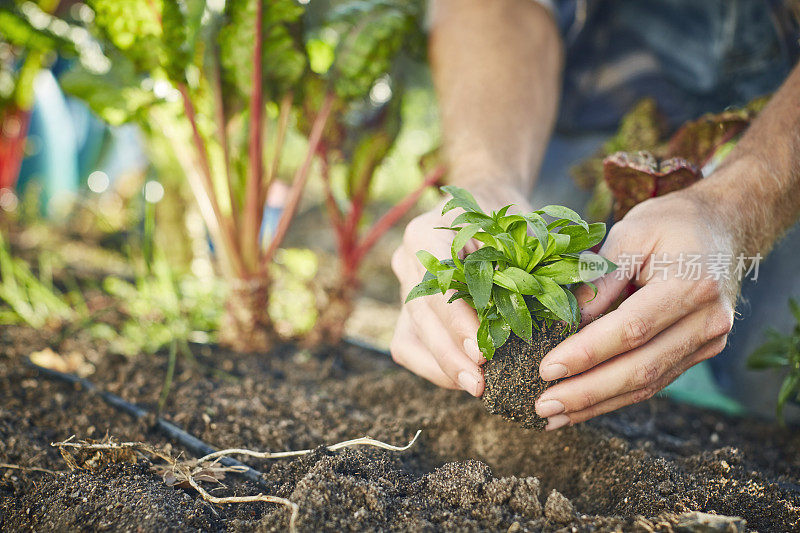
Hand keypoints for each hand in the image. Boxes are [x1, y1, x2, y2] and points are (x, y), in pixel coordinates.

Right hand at [390, 184, 530, 395]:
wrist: (487, 203)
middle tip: (479, 382)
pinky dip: (434, 366)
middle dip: (450, 352)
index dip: (458, 320)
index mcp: (429, 232)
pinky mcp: (409, 308)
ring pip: (410, 334)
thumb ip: (534, 261)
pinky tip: (463, 381)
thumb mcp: (524, 228)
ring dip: (441, 366)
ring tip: (474, 388)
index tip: (482, 351)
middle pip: (422, 313)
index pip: (439, 282)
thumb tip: (575, 301)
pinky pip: (409, 344)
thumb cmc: (510, 217)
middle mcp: (409, 259)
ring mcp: (404, 285)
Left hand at [534, 189, 738, 428]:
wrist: (724, 227)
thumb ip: (599, 278)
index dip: (586, 353)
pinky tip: (581, 407)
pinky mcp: (697, 352)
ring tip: (553, 417)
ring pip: (647, 384)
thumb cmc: (671, 223)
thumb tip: (564, 321)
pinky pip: (653, 381)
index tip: (547, 368)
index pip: (631, 330)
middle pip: (640, 369)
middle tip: (541, 406)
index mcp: (691, 286)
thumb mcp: (631, 233)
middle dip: (586, 392)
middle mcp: (706, 322)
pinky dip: (614, 397)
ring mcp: (706, 342)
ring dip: (596, 404)